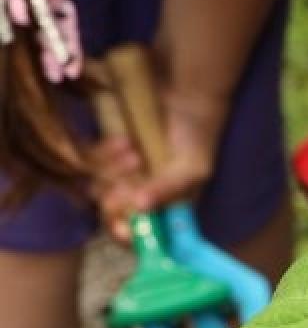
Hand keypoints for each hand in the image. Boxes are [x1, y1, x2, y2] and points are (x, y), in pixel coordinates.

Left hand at [97, 87, 227, 236]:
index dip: (125, 234)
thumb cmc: (196, 136)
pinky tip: (124, 141)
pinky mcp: (105, 150)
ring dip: (114, 170)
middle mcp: (137, 193)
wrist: (183, 93)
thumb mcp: (192, 169)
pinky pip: (91, 159)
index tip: (124, 228)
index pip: (135, 232)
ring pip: (98, 185)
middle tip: (132, 176)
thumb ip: (169, 190)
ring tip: (134, 151)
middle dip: (118, 195)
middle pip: (110, 211)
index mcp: (160, 206)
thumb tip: (141, 208)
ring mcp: (119, 173)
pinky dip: (104, 152)